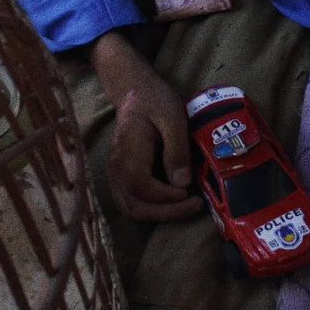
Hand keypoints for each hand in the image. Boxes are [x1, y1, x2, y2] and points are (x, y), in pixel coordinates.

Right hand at [89, 29, 200, 219]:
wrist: (134, 93)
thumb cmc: (155, 101)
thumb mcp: (173, 118)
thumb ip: (177, 150)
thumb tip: (182, 183)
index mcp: (128, 150)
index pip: (140, 186)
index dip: (165, 197)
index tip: (188, 193)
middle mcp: (116, 167)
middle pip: (134, 205)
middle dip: (167, 212)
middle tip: (195, 205)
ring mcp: (114, 175)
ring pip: (131, 209)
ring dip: (159, 215)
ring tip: (186, 206)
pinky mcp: (119, 178)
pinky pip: (130, 204)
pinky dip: (151, 210)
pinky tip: (172, 203)